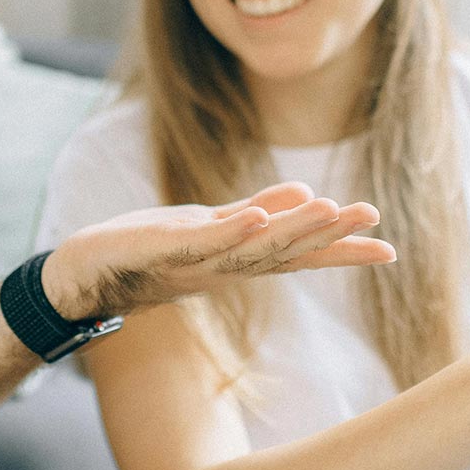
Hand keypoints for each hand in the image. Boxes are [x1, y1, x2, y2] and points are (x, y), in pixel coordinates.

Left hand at [40, 182, 396, 319]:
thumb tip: (304, 193)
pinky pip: (202, 243)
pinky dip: (231, 232)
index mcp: (238, 258)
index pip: (298, 255)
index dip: (342, 252)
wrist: (80, 276)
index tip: (389, 250)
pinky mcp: (161, 250)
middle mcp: (224, 266)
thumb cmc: (145, 251)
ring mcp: (194, 261)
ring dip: (291, 230)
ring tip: (329, 209)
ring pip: (251, 248)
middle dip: (329, 234)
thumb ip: (255, 214)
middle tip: (372, 215)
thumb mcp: (208, 228)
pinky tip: (257, 216)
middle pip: (285, 250)